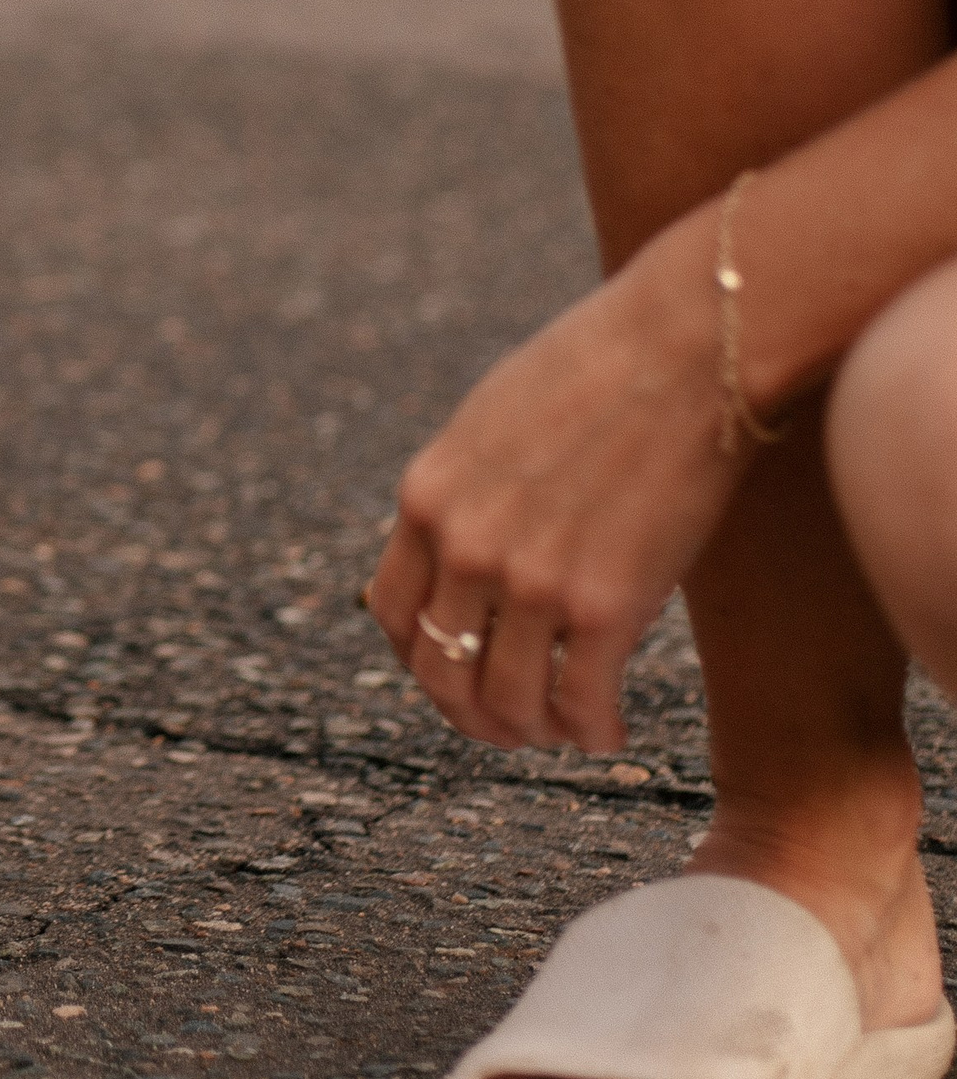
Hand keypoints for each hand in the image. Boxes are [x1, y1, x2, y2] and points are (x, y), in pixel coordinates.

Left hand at [365, 220, 743, 753]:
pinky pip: (584, 704)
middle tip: (507, 727)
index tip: (456, 672)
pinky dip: (594, 731)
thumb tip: (473, 549)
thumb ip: (469, 490)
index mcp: (426, 496)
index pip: (392, 614)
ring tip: (562, 729)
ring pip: (508, 702)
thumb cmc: (601, 368)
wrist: (685, 346)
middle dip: (470, 713)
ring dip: (531, 731)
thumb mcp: (491, 421)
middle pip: (440, 672)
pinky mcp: (606, 605)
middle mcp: (465, 546)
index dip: (422, 659)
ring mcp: (531, 580)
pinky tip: (610, 731)